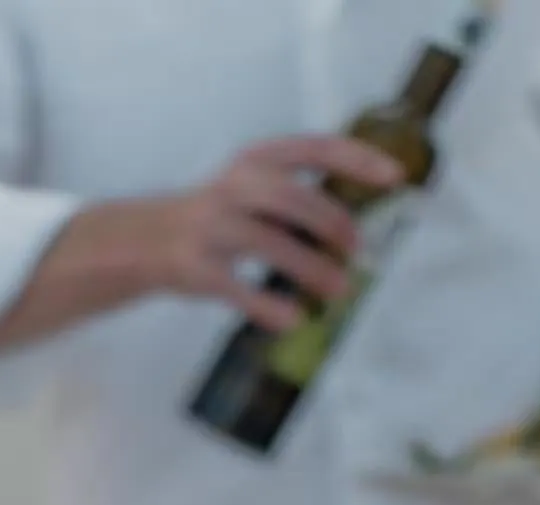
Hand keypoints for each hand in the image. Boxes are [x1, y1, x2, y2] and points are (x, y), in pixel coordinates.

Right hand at [131, 136, 403, 324]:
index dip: (358, 160)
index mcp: (256, 160)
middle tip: (359, 250)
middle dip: (332, 223)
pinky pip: (236, 288)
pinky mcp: (194, 268)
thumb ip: (298, 197)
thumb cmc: (217, 217)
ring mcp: (211, 227)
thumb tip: (357, 228)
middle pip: (292, 197)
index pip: (315, 149)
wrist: (143, 240)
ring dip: (311, 268)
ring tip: (341, 290)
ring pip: (269, 242)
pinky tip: (294, 320)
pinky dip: (267, 306)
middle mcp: (234, 187)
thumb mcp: (254, 189)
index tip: (396, 177)